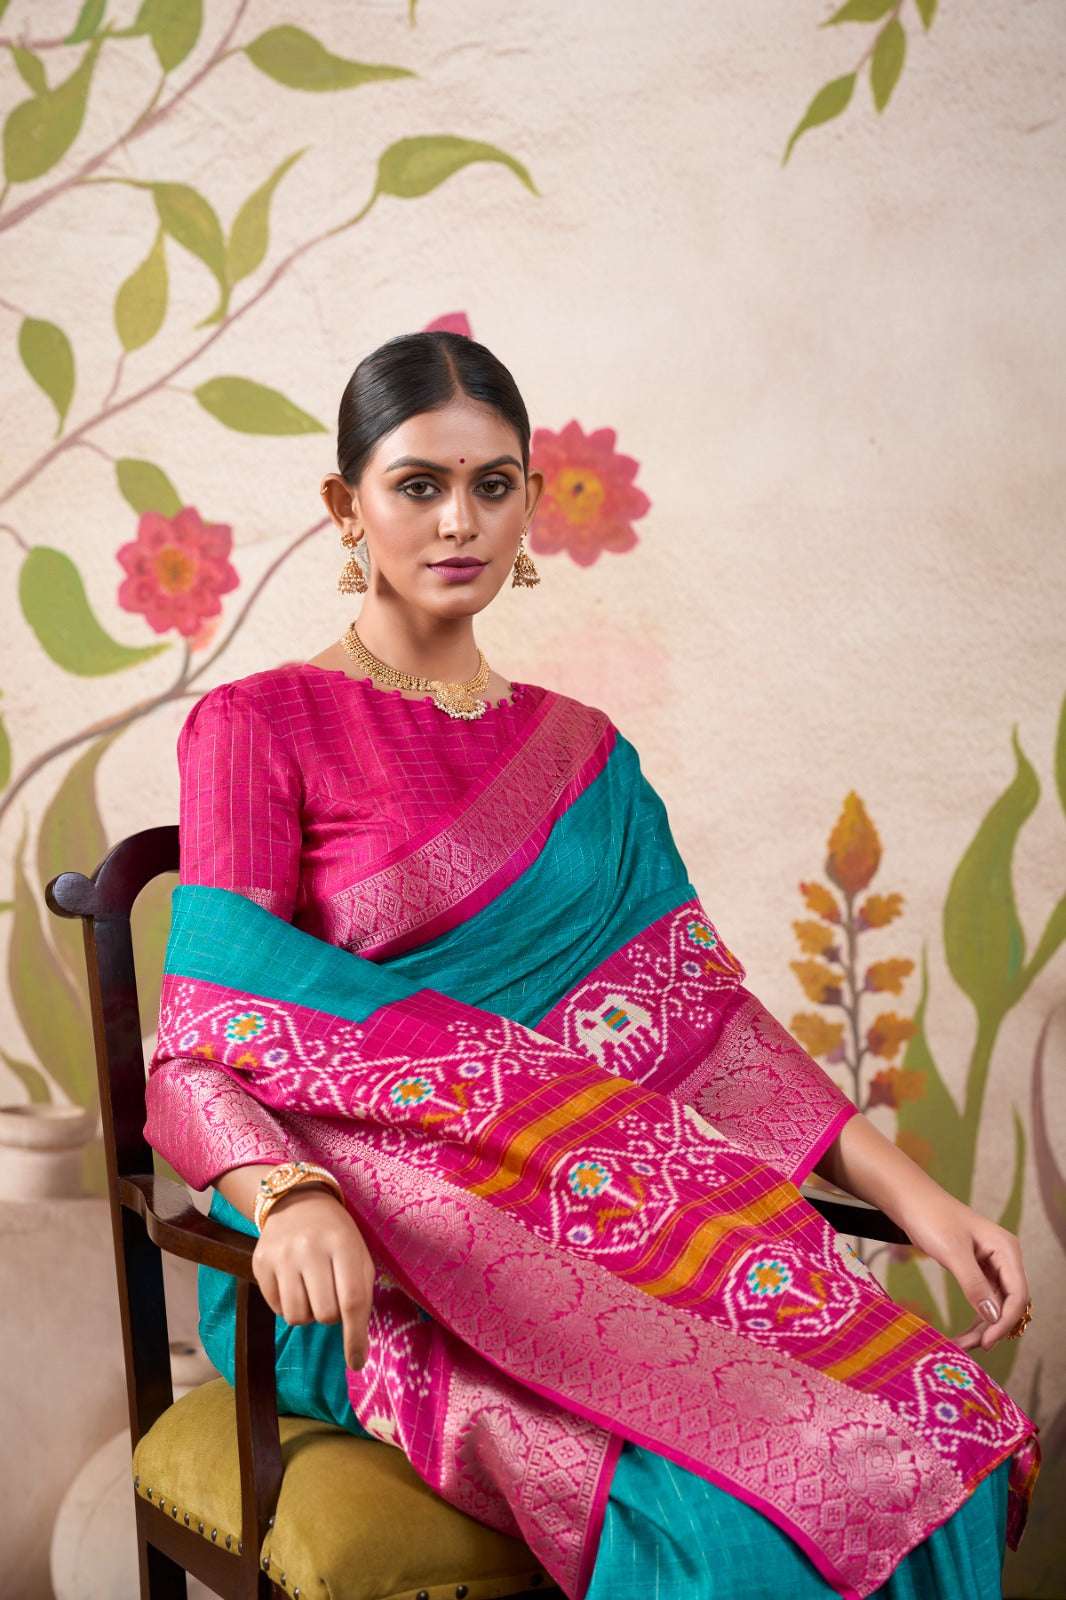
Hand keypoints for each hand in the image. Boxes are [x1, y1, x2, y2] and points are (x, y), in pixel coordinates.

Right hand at [251, 1185, 374, 1368]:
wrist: (297, 1202)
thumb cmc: (337, 1236)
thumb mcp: (358, 1255)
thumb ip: (360, 1296)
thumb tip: (358, 1353)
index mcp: (343, 1243)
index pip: (352, 1300)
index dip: (356, 1337)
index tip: (357, 1362)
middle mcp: (310, 1248)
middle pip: (324, 1314)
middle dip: (331, 1315)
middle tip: (330, 1294)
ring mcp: (282, 1255)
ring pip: (297, 1317)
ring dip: (308, 1314)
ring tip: (311, 1289)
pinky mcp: (260, 1262)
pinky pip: (276, 1309)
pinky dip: (288, 1305)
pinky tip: (293, 1282)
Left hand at [902, 1193, 1029, 1351]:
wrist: (909, 1199)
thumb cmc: (930, 1217)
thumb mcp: (951, 1251)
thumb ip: (974, 1284)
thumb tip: (994, 1317)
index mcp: (1006, 1249)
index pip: (1018, 1295)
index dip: (1005, 1322)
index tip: (986, 1342)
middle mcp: (1004, 1258)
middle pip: (1010, 1303)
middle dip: (993, 1328)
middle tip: (970, 1348)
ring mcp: (991, 1264)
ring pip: (996, 1305)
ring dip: (983, 1326)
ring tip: (962, 1345)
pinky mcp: (976, 1269)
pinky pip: (983, 1299)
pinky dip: (975, 1316)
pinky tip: (962, 1333)